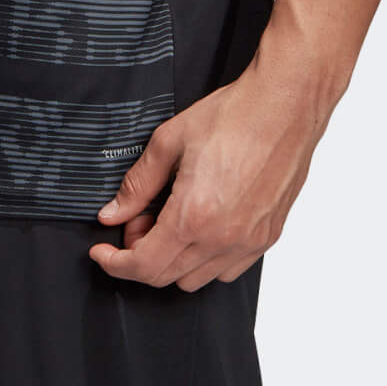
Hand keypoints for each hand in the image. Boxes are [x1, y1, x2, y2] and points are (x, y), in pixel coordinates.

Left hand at [88, 63, 323, 290]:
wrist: (284, 106)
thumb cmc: (234, 116)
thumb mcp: (170, 141)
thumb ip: (138, 184)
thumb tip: (113, 212)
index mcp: (194, 215)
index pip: (144, 265)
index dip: (114, 262)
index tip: (102, 251)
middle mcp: (223, 238)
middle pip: (166, 277)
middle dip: (140, 255)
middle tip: (136, 221)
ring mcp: (249, 242)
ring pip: (196, 279)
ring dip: (172, 260)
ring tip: (170, 219)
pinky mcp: (267, 237)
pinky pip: (227, 270)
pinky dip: (205, 260)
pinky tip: (200, 226)